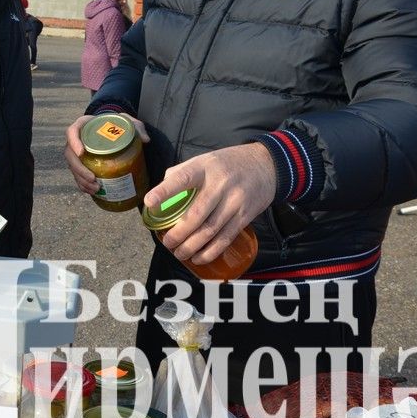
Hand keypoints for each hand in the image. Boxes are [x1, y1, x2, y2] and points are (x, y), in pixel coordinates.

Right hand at [64, 113, 148, 195]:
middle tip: (93, 179)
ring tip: (96, 189)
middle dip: (79, 169)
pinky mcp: (80, 164)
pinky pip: (77, 176)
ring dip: (81, 180)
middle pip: (70, 155)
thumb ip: (136, 127)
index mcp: (83, 125)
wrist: (110, 129)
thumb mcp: (126, 121)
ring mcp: (76, 153)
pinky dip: (83, 185)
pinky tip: (93, 191)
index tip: (82, 153)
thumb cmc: (116, 124)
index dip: (74, 142)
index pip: (72, 132)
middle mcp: (76, 140)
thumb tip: (146, 140)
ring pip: (72, 168)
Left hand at [144, 142, 275, 265]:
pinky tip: (199, 257)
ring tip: (180, 254)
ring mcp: (234, 201)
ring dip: (192, 246)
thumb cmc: (227, 164)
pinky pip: (226, 237)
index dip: (164, 191)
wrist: (266, 165)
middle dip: (179, 233)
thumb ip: (181, 173)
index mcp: (204, 168)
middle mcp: (220, 184)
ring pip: (210, 230)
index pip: (182, 178)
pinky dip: (211, 251)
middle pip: (196, 214)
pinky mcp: (245, 215)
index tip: (149, 202)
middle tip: (167, 243)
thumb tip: (159, 191)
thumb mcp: (204, 160)